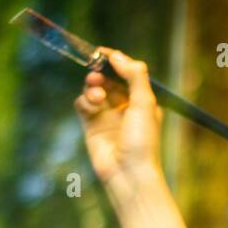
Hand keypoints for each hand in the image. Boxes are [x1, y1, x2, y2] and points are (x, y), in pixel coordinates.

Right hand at [74, 48, 163, 187]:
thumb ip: (135, 76)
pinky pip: (82, 104)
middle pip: (107, 79)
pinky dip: (85, 101)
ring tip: (97, 95)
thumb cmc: (142, 142)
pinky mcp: (91, 125)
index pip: (127, 73)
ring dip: (92, 87)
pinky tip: (92, 107)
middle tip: (96, 72)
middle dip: (100, 72)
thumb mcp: (145, 104)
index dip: (115, 61)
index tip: (102, 52)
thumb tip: (117, 56)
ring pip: (93, 89)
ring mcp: (107, 116)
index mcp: (141, 101)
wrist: (128, 174)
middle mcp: (124, 107)